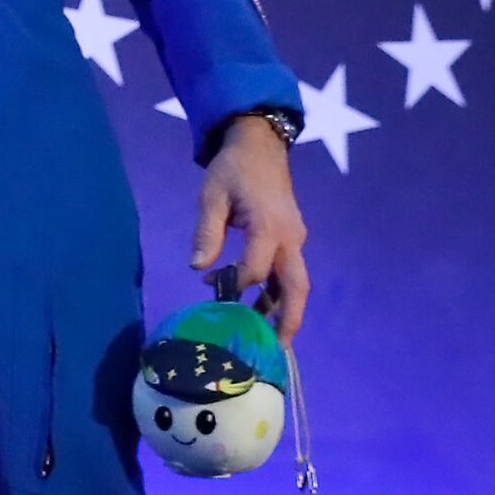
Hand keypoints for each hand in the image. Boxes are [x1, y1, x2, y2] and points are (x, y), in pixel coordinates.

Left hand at [190, 117, 311, 337]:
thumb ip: (206, 232)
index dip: (236, 285)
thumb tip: (197, 269)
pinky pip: (290, 272)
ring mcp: (295, 239)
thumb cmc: (233, 169)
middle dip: (289, 318)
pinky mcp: (292, 239)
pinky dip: (279, 293)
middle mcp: (290, 237)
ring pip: (296, 283)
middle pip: (297, 286)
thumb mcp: (211, 195)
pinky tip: (261, 309)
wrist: (260, 146)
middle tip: (275, 348)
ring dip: (284, 310)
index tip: (213, 290)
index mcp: (269, 225)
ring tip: (267, 338)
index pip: (256, 269)